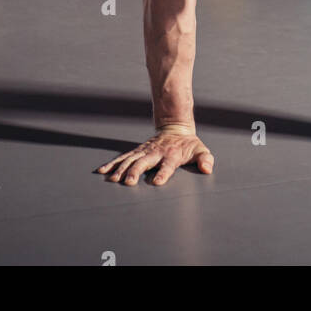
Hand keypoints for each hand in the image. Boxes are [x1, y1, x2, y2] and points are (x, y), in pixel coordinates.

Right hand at [96, 129, 214, 186]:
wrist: (175, 128)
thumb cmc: (188, 144)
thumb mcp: (200, 150)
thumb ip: (205, 159)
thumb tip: (207, 167)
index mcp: (171, 154)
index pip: (167, 165)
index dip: (163, 173)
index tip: (157, 182)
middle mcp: (156, 152)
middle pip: (144, 162)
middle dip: (135, 172)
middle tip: (128, 182)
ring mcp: (145, 151)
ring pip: (131, 160)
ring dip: (121, 169)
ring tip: (113, 179)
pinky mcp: (137, 152)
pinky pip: (123, 158)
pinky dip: (112, 164)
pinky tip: (103, 171)